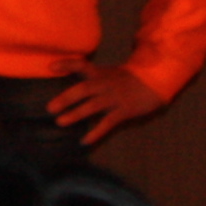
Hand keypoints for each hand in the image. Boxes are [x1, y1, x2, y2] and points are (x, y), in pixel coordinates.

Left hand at [50, 66, 171, 143]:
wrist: (155, 83)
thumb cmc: (129, 80)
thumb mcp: (110, 73)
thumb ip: (94, 77)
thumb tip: (72, 86)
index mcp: (101, 73)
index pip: (82, 65)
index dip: (67, 64)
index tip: (51, 67)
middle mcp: (106, 84)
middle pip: (83, 89)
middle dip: (66, 98)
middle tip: (50, 108)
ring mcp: (115, 97)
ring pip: (93, 106)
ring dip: (75, 114)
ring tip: (60, 122)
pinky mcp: (124, 110)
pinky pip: (108, 122)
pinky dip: (95, 132)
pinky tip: (84, 141)